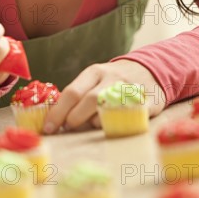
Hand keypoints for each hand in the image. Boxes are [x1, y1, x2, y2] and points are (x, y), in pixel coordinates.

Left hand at [43, 59, 165, 133]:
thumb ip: (77, 95)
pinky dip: (120, 125)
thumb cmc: (112, 81)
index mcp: (95, 72)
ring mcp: (131, 89)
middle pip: (90, 100)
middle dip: (75, 119)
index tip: (49, 128)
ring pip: (109, 110)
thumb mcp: (94, 79)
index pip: (72, 92)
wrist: (149, 70)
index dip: (58, 112)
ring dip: (97, 123)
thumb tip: (55, 119)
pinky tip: (115, 125)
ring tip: (95, 123)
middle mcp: (112, 78)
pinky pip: (131, 117)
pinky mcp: (148, 101)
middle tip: (70, 127)